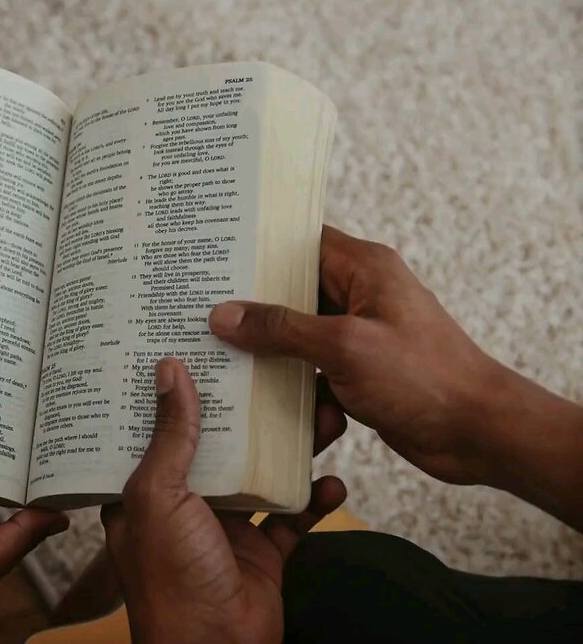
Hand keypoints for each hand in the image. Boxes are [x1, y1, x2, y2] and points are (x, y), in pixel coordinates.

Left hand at [102, 358, 346, 643]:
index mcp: (142, 491)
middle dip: (248, 412)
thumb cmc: (172, 579)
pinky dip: (314, 500)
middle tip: (278, 370)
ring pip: (260, 474)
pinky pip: (291, 517)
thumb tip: (169, 370)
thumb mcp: (158, 496)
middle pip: (218, 445)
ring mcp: (223, 529)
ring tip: (324, 414)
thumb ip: (170, 436)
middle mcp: (181, 505)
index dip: (175, 391)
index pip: (156, 428)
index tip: (200, 348)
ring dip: (291, 449)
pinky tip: (333, 480)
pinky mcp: (261, 554)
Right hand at [207, 226, 507, 485]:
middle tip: (194, 307)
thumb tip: (223, 314)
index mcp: (364, 269)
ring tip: (211, 351)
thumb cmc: (425, 378)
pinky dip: (286, 382)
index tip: (209, 251)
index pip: (299, 240)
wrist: (479, 434)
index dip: (255, 244)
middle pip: (289, 289)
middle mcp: (359, 295)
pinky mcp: (355, 372)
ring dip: (265, 349)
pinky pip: (306, 369)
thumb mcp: (344, 346)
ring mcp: (356, 335)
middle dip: (248, 304)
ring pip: (293, 334)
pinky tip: (249, 395)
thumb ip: (281, 328)